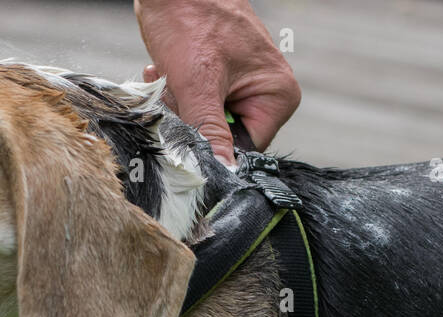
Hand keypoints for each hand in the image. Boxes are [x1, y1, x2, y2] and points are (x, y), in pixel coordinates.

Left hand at [135, 0, 300, 165]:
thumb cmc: (193, 19)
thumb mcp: (198, 84)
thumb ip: (209, 131)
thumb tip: (219, 172)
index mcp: (277, 97)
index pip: (248, 149)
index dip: (215, 145)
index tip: (189, 129)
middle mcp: (267, 93)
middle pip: (225, 136)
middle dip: (193, 121)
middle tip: (175, 96)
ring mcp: (244, 84)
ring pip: (206, 121)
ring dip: (180, 105)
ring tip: (169, 77)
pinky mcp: (221, 78)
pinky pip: (198, 103)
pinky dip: (177, 92)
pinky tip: (165, 71)